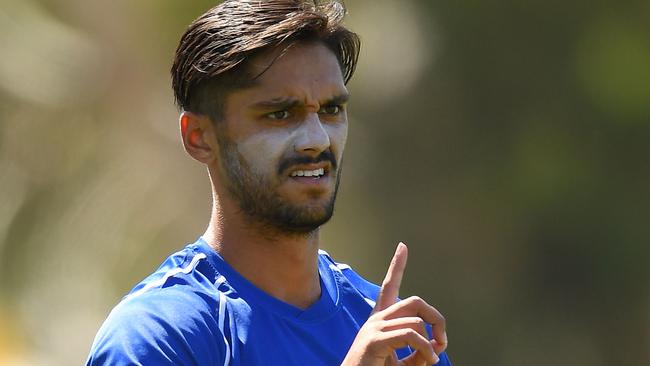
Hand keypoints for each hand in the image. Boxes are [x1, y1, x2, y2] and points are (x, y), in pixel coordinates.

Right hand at [341, 243, 446, 365]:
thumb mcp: (403, 361)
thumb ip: (418, 350)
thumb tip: (436, 344)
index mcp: (381, 321)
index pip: (389, 286)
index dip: (397, 265)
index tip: (402, 247)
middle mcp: (377, 319)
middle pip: (414, 301)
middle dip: (435, 318)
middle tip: (442, 340)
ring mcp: (375, 327)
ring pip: (416, 321)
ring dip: (431, 344)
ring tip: (430, 360)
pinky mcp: (375, 340)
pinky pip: (410, 334)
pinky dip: (425, 349)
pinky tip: (428, 359)